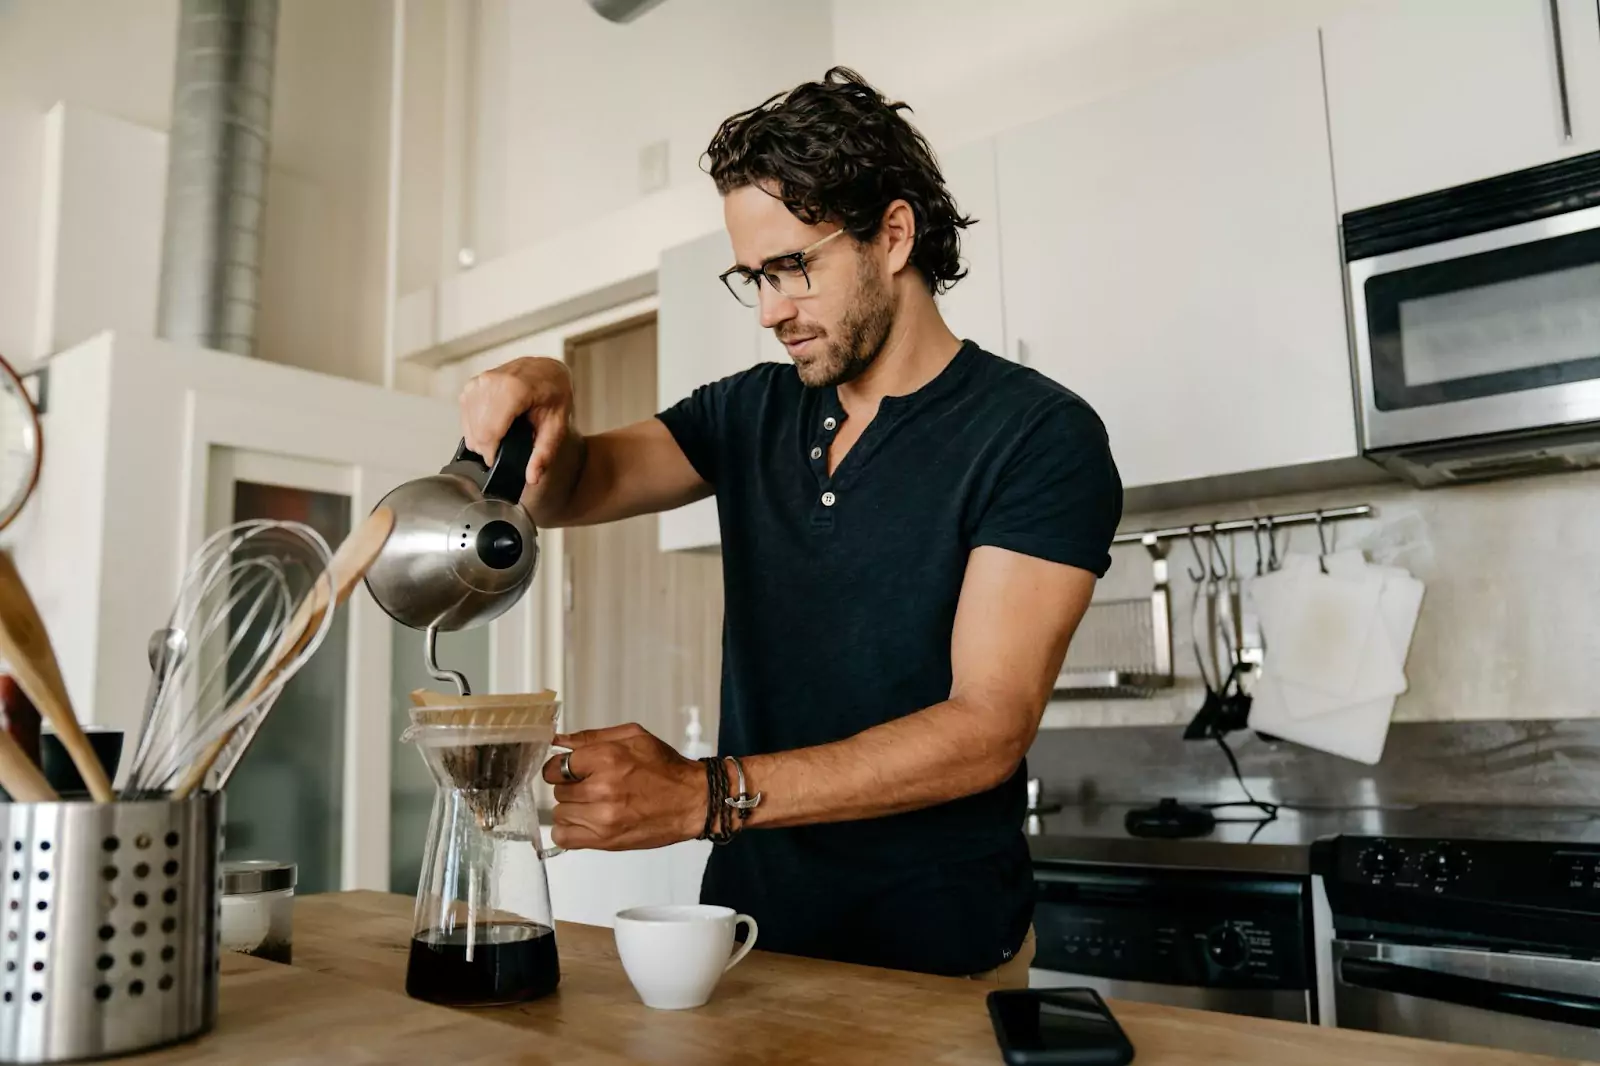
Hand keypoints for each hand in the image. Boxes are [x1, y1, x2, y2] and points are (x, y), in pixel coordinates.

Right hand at [458, 356, 574, 490]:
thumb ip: (545, 453)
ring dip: (481, 439)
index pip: (489, 433)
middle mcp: (492, 382)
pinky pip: (465, 416)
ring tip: (503, 437)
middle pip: (477, 432)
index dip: (492, 454)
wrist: (546, 368)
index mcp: (514, 389)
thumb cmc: (554, 393)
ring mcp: (479, 382)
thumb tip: (532, 478)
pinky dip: (476, 428)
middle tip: (505, 450)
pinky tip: (493, 426)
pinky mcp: (472, 385)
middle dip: (487, 449)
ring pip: (468, 426)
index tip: (500, 461)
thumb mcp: (557, 425)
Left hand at [540, 723, 705, 850]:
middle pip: (557, 791)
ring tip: (594, 804)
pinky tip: (586, 822)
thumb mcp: (633, 737)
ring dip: (572, 809)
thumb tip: (558, 740)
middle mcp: (601, 788)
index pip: (555, 767)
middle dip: (571, 787)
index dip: (561, 768)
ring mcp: (602, 817)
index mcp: (606, 757)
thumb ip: (591, 737)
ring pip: (560, 813)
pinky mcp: (605, 840)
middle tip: (592, 786)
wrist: (692, 801)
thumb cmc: (666, 768)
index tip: (572, 771)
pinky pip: (564, 837)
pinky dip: (570, 831)